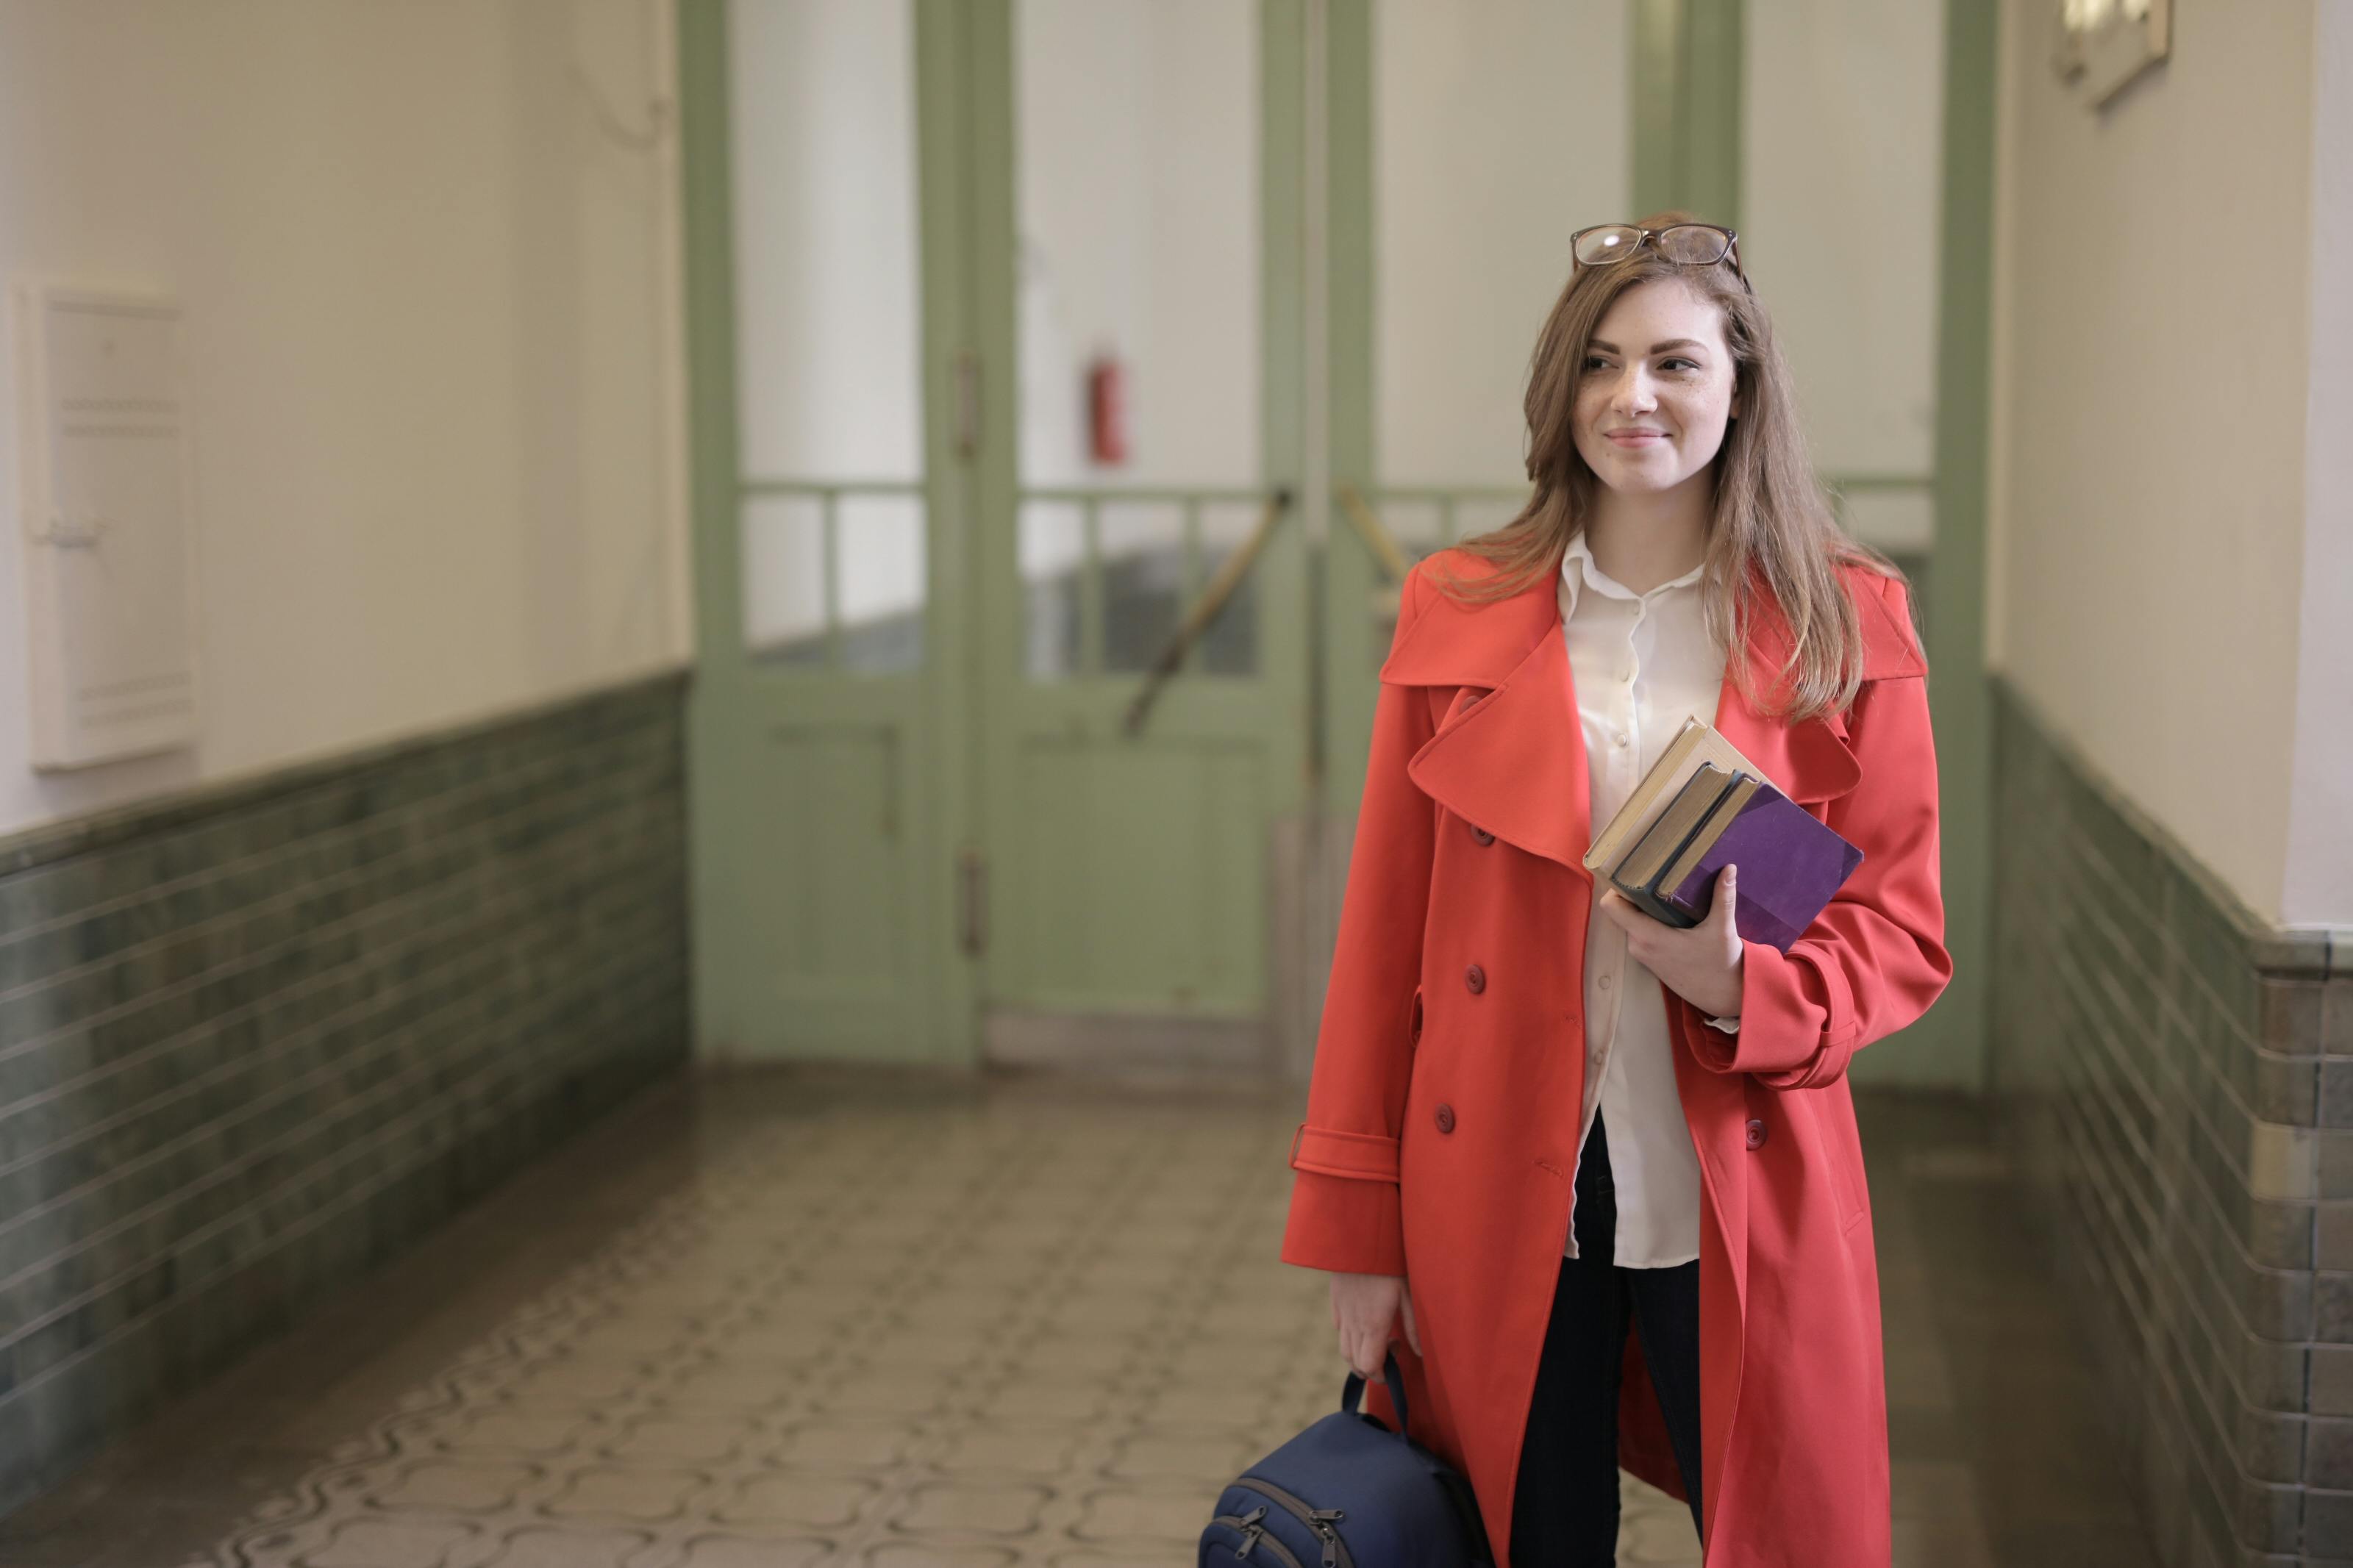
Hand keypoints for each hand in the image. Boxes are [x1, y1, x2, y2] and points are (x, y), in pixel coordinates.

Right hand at [1329, 1271, 1419, 1379]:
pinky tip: (1363, 1324)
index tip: (1394, 1370)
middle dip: (1371, 1370)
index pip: (1370, 1365)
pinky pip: (1338, 1327)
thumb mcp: (1408, 1294)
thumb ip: (1413, 1326)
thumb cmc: (1390, 1264)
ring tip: (1377, 1342)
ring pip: (1343, 1348)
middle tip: (1390, 1354)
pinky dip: (1349, 1336)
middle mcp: (1354, 1323)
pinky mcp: (1336, 1300)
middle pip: (1354, 1362)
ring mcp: (1342, 1312)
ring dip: (1358, 1356)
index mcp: (1374, 1325)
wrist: (1359, 1236)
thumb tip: (1420, 1353)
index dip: (1381, 1376)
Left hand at [1597, 863, 1744, 1019]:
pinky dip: (1648, 919)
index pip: (1611, 906)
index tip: (1634, 872)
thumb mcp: (1723, 929)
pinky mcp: (1649, 958)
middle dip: (1634, 891)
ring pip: (1630, 920)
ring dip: (1642, 905)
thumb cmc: (1721, 964)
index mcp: (1648, 936)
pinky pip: (1638, 931)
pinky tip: (1667, 908)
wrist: (1724, 996)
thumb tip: (1729, 867)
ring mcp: (1642, 953)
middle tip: (1653, 873)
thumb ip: (1723, 897)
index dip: (1617, 886)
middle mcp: (1638, 945)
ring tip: (1662, 887)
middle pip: (1621, 909)